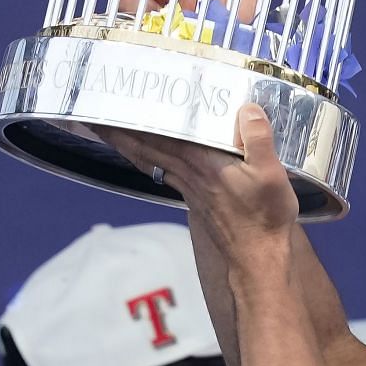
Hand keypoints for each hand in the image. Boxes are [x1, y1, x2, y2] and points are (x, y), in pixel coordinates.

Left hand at [104, 105, 300, 249]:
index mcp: (202, 162)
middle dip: (118, 131)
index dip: (132, 122)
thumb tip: (246, 108)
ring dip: (128, 144)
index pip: (159, 136)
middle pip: (145, 147)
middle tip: (95, 115)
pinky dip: (147, 158)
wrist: (258, 257)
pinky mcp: (194, 197)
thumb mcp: (271, 174)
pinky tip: (147, 155)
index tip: (109, 108)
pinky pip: (162, 170)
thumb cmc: (264, 217)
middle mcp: (188, 172)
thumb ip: (257, 139)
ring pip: (150, 159)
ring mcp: (188, 186)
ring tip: (110, 130)